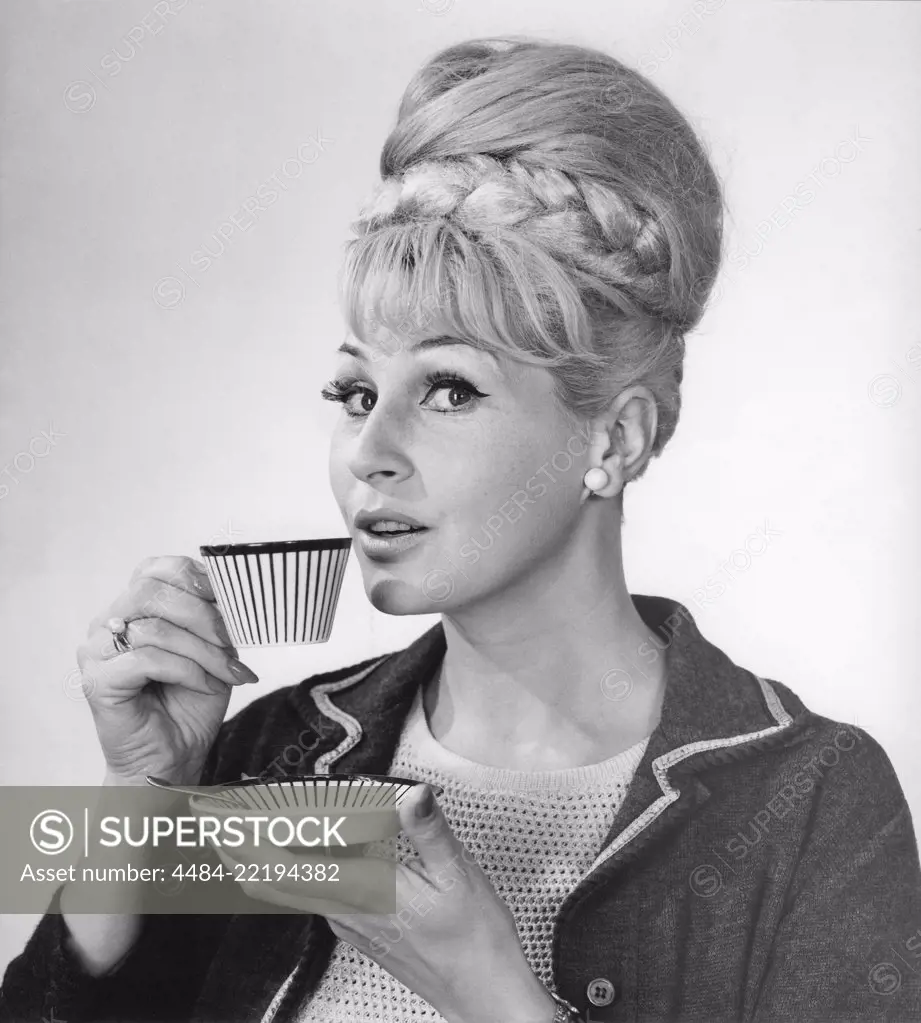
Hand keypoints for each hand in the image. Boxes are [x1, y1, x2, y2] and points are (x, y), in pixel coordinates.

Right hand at [76, 554, 258, 785]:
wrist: (173, 758)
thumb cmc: (189, 704)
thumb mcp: (213, 650)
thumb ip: (216, 618)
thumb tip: (235, 590)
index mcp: (132, 608)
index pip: (156, 569)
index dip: (195, 577)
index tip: (227, 598)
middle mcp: (107, 623)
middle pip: (152, 591)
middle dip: (203, 615)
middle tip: (230, 644)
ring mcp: (97, 652)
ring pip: (155, 629)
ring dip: (203, 651)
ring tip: (226, 673)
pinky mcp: (97, 681)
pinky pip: (148, 659)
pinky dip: (187, 670)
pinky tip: (205, 685)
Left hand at [210, 785, 557, 1022]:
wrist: (485, 999)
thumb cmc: (476, 941)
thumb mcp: (461, 877)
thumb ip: (430, 832)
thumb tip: (411, 793)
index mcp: (365, 891)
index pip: (290, 860)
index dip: (249, 833)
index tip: (219, 808)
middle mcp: (346, 911)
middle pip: (273, 876)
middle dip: (235, 844)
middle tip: (206, 813)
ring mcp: (350, 924)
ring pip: (287, 889)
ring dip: (256, 857)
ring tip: (234, 828)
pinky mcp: (360, 929)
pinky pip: (309, 896)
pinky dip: (286, 871)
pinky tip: (293, 855)